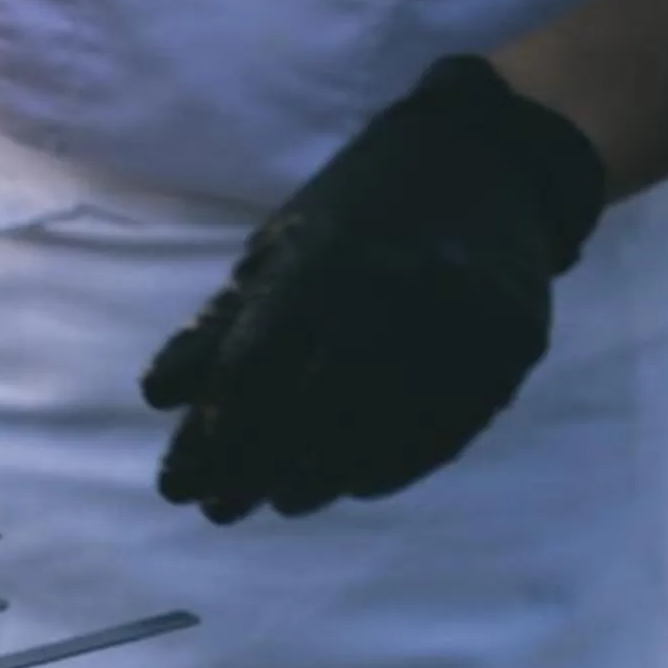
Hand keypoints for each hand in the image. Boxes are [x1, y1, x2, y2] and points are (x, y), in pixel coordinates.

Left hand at [142, 55, 606, 523]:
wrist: (490, 159)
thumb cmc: (361, 207)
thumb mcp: (280, 246)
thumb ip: (221, 321)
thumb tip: (157, 396)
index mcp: (326, 261)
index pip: (255, 368)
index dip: (214, 431)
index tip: (185, 473)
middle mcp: (397, 294)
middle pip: (312, 413)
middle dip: (255, 470)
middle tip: (219, 509)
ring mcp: (463, 324)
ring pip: (378, 434)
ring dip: (321, 480)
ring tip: (284, 500)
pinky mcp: (509, 349)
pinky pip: (444, 432)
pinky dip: (391, 468)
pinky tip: (353, 486)